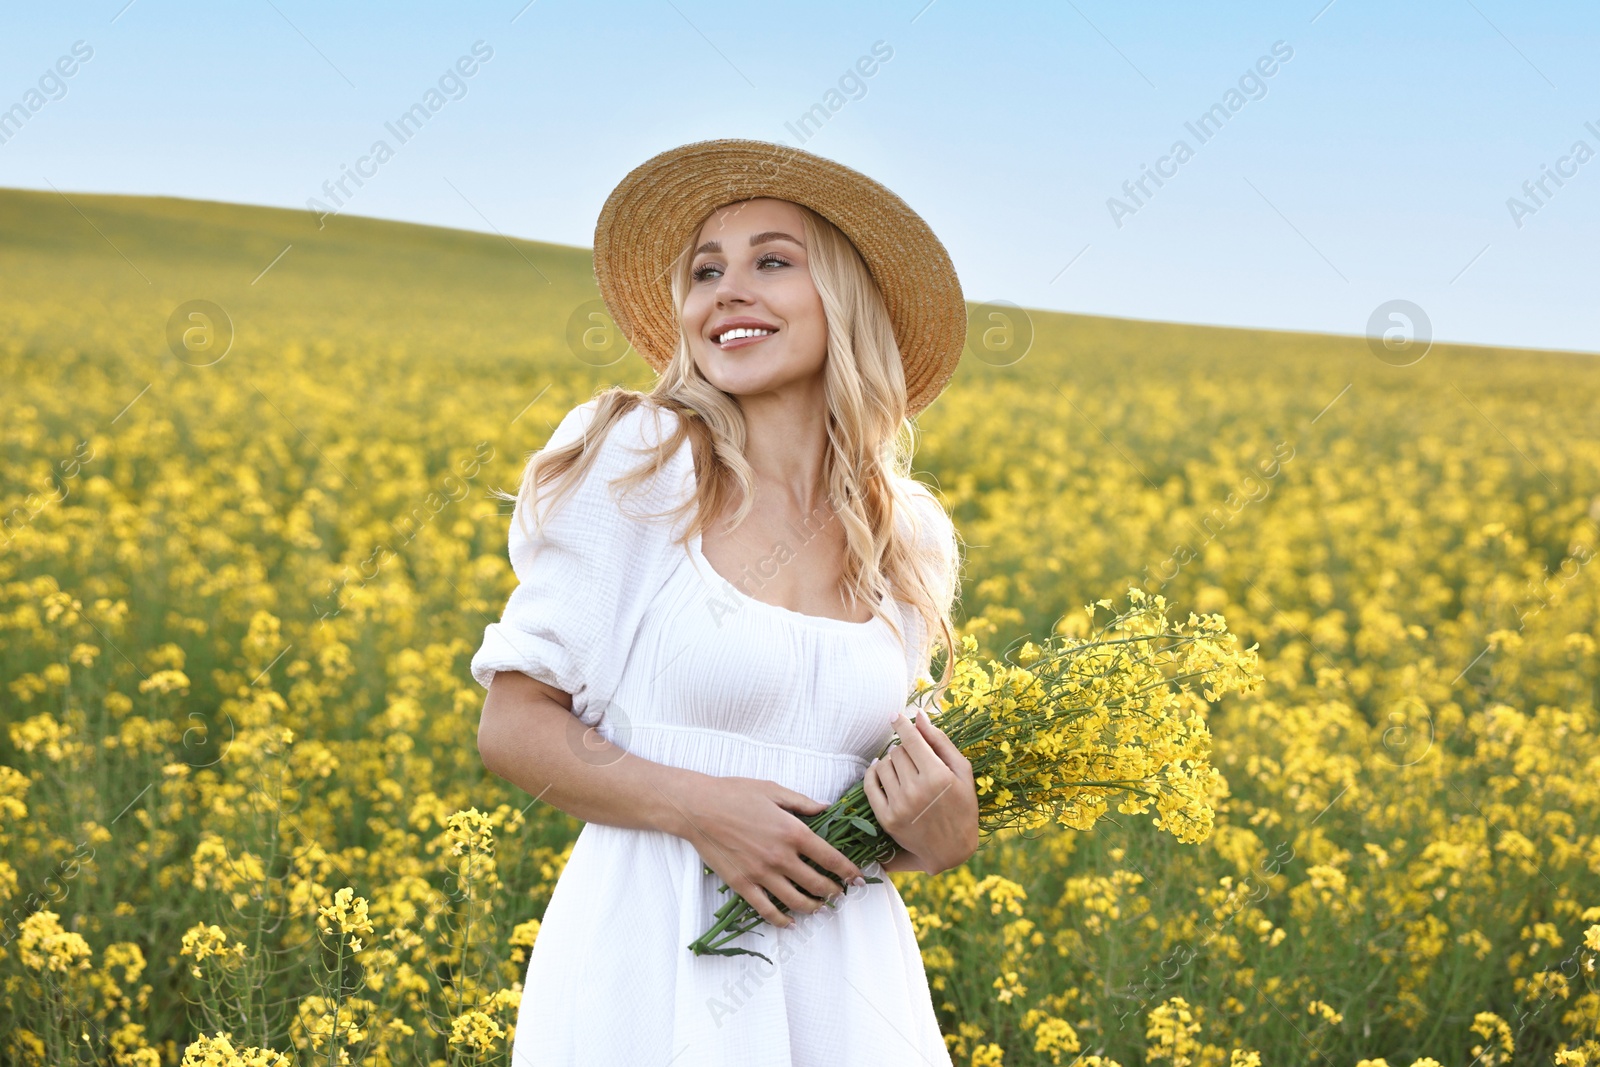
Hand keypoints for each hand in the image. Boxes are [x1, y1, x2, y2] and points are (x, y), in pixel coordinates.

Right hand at [668, 774, 866, 929]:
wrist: (698, 807)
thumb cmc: (735, 793)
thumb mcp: (773, 790)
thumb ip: (803, 802)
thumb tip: (827, 807)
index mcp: (793, 832)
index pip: (830, 858)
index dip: (848, 872)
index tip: (857, 879)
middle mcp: (781, 857)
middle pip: (817, 884)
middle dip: (833, 892)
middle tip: (839, 894)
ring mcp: (761, 874)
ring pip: (796, 901)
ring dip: (813, 907)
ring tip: (820, 907)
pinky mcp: (742, 885)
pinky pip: (766, 910)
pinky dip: (781, 920)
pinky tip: (790, 922)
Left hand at [864, 708, 978, 874]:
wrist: (953, 850)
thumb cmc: (963, 807)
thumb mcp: (962, 772)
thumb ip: (941, 742)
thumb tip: (920, 717)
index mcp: (938, 776)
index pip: (911, 739)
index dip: (902, 723)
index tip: (896, 715)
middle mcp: (916, 790)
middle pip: (898, 751)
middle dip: (905, 748)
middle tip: (915, 757)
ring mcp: (899, 805)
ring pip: (884, 764)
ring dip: (892, 761)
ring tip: (905, 768)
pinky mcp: (886, 818)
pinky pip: (870, 784)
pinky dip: (873, 772)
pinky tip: (882, 769)